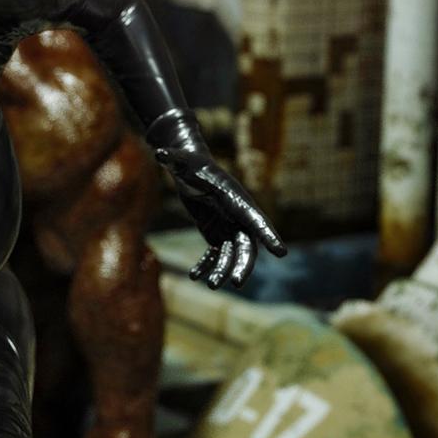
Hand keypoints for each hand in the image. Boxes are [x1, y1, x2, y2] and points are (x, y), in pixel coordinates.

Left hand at [157, 147, 286, 289]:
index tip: (281, 252)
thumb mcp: (180, 161)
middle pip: (246, 244)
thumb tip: (157, 152)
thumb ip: (172, 158)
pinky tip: (194, 275)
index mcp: (235, 198)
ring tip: (211, 284)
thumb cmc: (187, 163)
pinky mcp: (216, 232)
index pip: (254, 219)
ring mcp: (228, 225)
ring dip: (222, 269)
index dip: (267, 234)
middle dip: (242, 264)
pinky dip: (207, 264)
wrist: (188, 169)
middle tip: (235, 283)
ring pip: (231, 253)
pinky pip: (216, 253)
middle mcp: (237, 214)